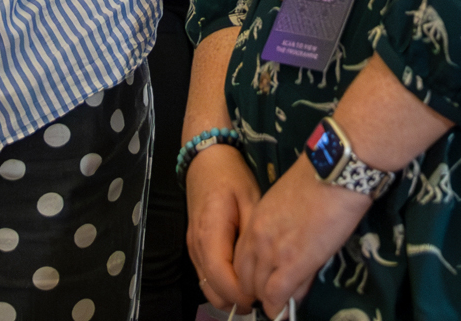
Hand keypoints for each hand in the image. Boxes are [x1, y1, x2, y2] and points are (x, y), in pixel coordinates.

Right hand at [185, 143, 265, 312]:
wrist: (206, 160)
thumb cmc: (231, 177)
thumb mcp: (251, 200)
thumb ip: (255, 235)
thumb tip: (267, 267)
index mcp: (210, 233)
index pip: (221, 277)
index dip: (243, 293)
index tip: (266, 292)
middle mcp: (197, 246)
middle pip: (212, 290)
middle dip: (238, 299)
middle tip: (265, 294)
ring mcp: (193, 249)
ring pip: (208, 288)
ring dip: (230, 294)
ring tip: (257, 288)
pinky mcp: (195, 249)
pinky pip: (206, 277)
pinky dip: (223, 285)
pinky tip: (244, 277)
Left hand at [233, 156, 371, 314]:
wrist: (335, 170)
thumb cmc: (319, 179)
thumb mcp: (288, 203)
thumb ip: (281, 230)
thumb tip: (288, 258)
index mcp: (255, 221)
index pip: (240, 261)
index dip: (251, 277)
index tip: (264, 283)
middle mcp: (257, 239)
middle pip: (245, 279)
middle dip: (258, 292)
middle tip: (275, 297)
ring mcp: (274, 252)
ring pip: (259, 291)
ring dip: (270, 301)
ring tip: (283, 306)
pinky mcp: (294, 263)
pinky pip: (277, 296)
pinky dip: (279, 308)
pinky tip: (286, 312)